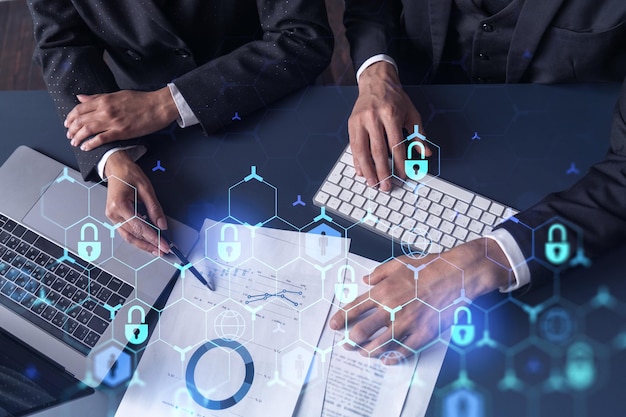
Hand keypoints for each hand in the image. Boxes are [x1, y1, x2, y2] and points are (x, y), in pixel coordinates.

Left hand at [65, 87, 178, 150]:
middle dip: (72, 129)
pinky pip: (101, 139)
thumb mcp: (117, 94)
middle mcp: (105, 110)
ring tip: (74, 142)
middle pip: (81, 120)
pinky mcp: (121, 132)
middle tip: (69, 135)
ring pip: (87, 130)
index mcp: (104, 100)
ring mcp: (112, 122)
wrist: (158, 106)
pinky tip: (85, 147)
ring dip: (78, 137)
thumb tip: (81, 98)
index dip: (71, 117)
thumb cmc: (141, 100)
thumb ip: (98, 97)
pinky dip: (90, 144)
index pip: (80, 108)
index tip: (68, 123)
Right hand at [103, 150, 169, 255]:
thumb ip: (155, 208)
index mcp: (119, 205)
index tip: (164, 245)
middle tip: (163, 250)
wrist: (116, 167)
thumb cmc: (129, 174)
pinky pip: (126, 231)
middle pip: (133, 235)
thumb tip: (162, 225)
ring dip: (143, 244)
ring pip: (128, 236)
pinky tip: (148, 240)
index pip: (139, 227)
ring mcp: (111, 216)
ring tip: (157, 249)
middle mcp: (113, 213)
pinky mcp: (114, 217)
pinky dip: (137, 238)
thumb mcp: (146, 188)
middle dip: (149, 244)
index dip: (153, 238)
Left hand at [329, 238, 511, 363]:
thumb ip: (379, 273)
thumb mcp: (398, 263)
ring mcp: (407, 323)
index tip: (334, 326)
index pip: (354, 308)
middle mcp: (391, 308)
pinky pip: (403, 350)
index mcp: (383, 291)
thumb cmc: (428, 267)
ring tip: (363, 353)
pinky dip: (392, 357)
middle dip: (351, 340)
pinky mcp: (423, 333)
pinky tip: (386, 360)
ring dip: (368, 351)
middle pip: (363, 330)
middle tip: (346, 344)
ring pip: (381, 344)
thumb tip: (365, 280)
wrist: (455, 275)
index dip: (341, 319)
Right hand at [348, 62, 429, 191]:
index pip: (396, 145)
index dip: (399, 163)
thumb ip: (419, 135)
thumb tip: (426, 154)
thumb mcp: (411, 113)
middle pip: (378, 150)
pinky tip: (361, 171)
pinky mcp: (351, 123)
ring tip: (373, 183)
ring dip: (367, 170)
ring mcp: (360, 120)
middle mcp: (374, 118)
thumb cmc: (395, 98)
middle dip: (382, 171)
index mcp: (391, 114)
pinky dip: (356, 161)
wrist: (376, 81)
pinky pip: (353, 146)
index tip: (402, 176)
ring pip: (362, 151)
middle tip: (386, 186)